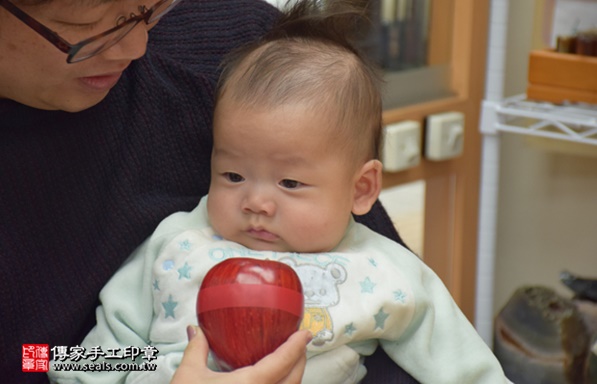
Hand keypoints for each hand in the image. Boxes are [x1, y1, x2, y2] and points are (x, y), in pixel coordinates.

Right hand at [171, 326, 309, 383]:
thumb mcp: (188, 376)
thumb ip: (196, 349)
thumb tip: (196, 331)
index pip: (282, 362)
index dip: (296, 346)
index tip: (305, 334)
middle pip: (294, 379)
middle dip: (300, 359)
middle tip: (300, 344)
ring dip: (294, 376)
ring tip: (291, 362)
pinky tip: (276, 382)